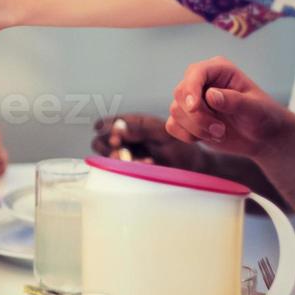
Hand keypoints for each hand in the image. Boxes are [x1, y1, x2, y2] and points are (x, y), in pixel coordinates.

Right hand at [91, 113, 205, 169]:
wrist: (194, 167)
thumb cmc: (180, 146)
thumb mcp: (162, 132)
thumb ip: (140, 128)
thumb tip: (118, 128)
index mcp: (132, 124)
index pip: (108, 124)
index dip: (107, 129)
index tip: (116, 137)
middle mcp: (125, 140)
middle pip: (100, 141)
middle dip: (108, 146)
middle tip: (120, 149)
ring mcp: (127, 156)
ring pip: (108, 157)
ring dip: (119, 158)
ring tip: (139, 159)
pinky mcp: (130, 170)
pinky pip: (120, 170)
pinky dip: (131, 167)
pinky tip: (149, 164)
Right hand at [164, 57, 293, 161]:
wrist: (263, 137)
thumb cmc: (263, 117)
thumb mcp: (255, 109)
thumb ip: (235, 101)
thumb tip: (210, 95)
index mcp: (219, 70)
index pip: (195, 72)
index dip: (191, 88)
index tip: (194, 108)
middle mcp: (202, 82)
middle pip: (180, 93)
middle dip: (197, 116)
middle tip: (220, 130)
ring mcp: (192, 100)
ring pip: (175, 112)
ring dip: (196, 128)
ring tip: (220, 134)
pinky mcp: (186, 118)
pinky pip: (172, 125)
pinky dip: (188, 135)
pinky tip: (208, 137)